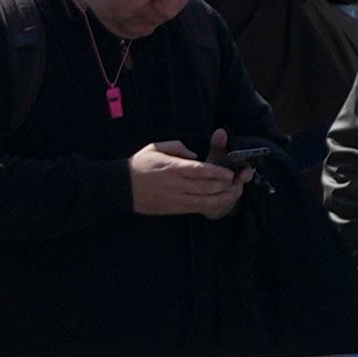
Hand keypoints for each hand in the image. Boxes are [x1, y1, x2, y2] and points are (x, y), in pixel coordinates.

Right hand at [125, 143, 245, 216]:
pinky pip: (196, 208)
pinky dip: (210, 206)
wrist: (120, 187)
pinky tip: (219, 202)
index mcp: (171, 168)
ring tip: (233, 194)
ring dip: (221, 198)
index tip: (229, 173)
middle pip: (206, 187)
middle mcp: (175, 185)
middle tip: (237, 182)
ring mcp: (175, 199)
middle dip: (224, 185)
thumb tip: (194, 155)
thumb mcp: (155, 147)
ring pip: (204, 201)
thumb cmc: (138, 165)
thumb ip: (177, 147)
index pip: (199, 170)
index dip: (217, 172)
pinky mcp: (173, 209)